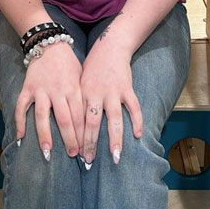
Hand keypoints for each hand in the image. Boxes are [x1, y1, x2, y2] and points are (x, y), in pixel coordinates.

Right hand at [14, 41, 84, 160]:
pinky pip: (21, 107)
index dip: (84, 134)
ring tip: (48, 153)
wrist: (50, 44)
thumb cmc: (69, 64)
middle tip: (74, 155)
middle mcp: (58, 90)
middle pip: (65, 119)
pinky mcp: (27, 88)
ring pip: (43, 116)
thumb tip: (93, 120)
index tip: (87, 150)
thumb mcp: (82, 77)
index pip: (80, 116)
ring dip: (45, 136)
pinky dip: (20, 122)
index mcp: (74, 88)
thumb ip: (84, 97)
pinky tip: (20, 138)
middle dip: (70, 139)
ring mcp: (41, 90)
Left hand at [79, 41, 142, 164]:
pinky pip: (134, 107)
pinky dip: (137, 121)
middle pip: (92, 123)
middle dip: (90, 144)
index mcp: (82, 93)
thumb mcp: (79, 81)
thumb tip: (70, 124)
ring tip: (116, 156)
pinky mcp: (127, 88)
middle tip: (89, 161)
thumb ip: (78, 101)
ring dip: (115, 139)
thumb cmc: (92, 67)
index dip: (76, 138)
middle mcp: (96, 94)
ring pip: (114, 119)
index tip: (75, 155)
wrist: (110, 46)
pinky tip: (138, 135)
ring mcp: (113, 92)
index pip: (77, 120)